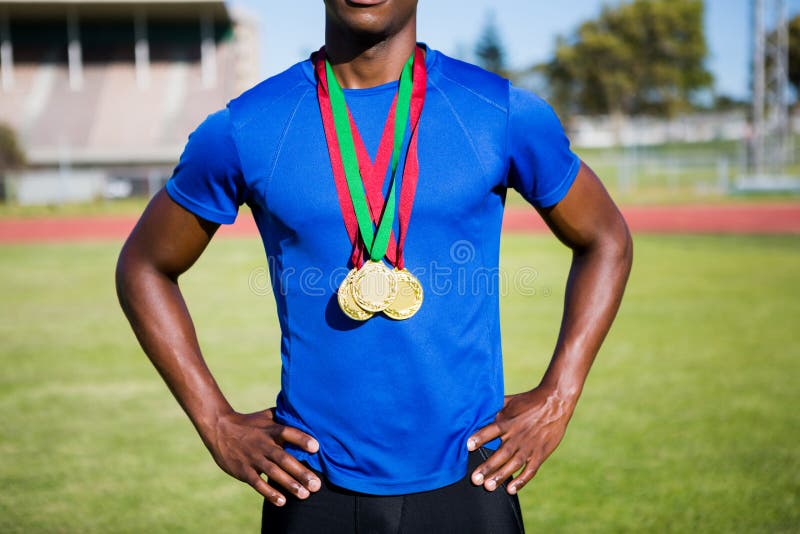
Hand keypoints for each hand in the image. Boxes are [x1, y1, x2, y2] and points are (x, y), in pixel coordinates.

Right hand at [205, 408, 320, 505]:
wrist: (219, 428)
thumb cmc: (249, 422)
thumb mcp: (267, 415)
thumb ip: (284, 415)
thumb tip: (305, 412)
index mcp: (271, 429)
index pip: (288, 433)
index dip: (302, 439)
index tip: (316, 447)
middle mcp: (263, 444)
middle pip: (284, 459)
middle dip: (301, 472)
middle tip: (316, 484)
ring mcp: (253, 458)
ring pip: (273, 473)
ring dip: (289, 484)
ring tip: (304, 495)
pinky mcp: (243, 470)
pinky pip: (257, 483)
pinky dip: (269, 493)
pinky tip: (282, 501)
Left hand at [466, 386, 574, 494]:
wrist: (555, 403)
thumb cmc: (528, 401)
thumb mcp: (509, 401)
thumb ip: (494, 409)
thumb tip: (477, 409)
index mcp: (508, 422)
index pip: (491, 430)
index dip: (480, 438)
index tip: (468, 446)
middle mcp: (517, 436)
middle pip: (501, 453)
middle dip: (488, 467)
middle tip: (475, 479)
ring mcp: (529, 446)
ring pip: (514, 464)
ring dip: (501, 476)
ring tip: (488, 487)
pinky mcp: (540, 454)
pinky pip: (530, 470)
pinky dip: (522, 481)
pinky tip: (511, 489)